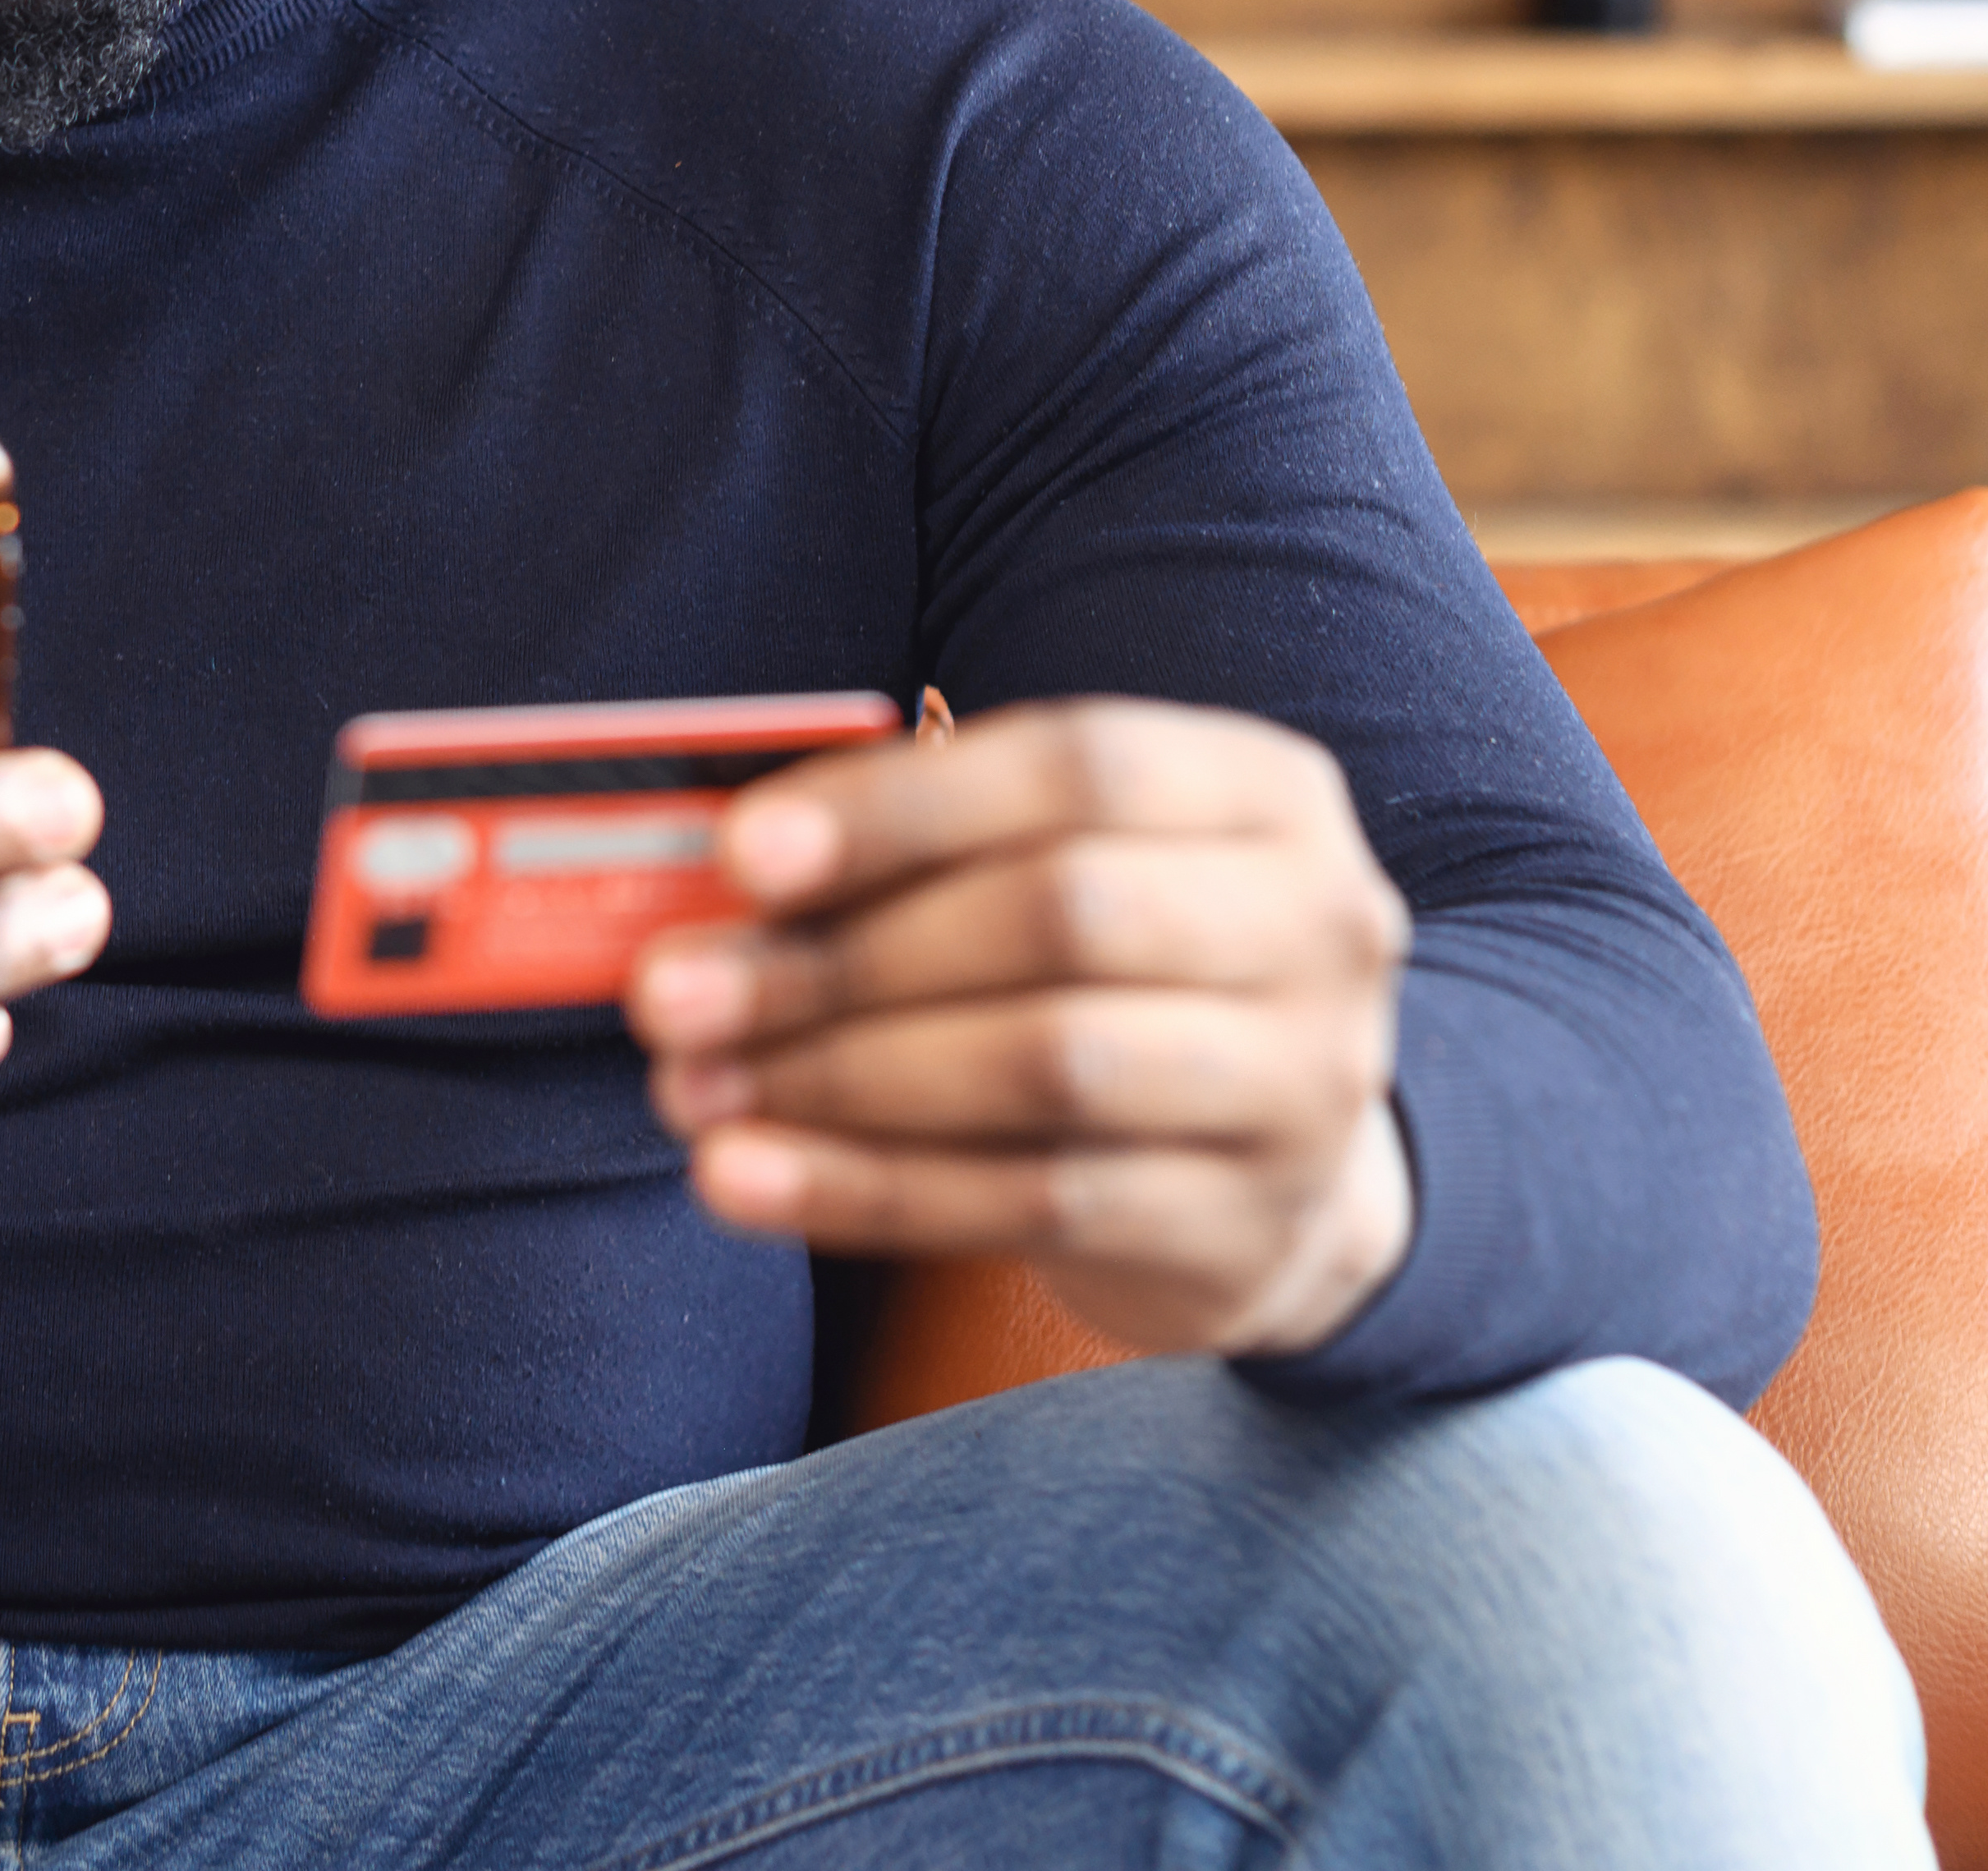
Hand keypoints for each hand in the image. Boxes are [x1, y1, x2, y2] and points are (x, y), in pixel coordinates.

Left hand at [623, 697, 1413, 1357]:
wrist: (1288, 1177)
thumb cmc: (1123, 978)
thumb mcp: (1061, 876)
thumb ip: (924, 853)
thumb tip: (720, 876)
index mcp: (1258, 792)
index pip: (1077, 764)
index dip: (898, 806)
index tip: (740, 855)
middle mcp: (1314, 924)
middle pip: (1058, 914)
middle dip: (842, 956)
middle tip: (673, 994)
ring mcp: (1302, 1084)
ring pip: (1047, 1063)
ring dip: (838, 1077)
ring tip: (693, 1090)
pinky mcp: (1246, 1224)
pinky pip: (1031, 1203)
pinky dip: (867, 1190)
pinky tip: (747, 1181)